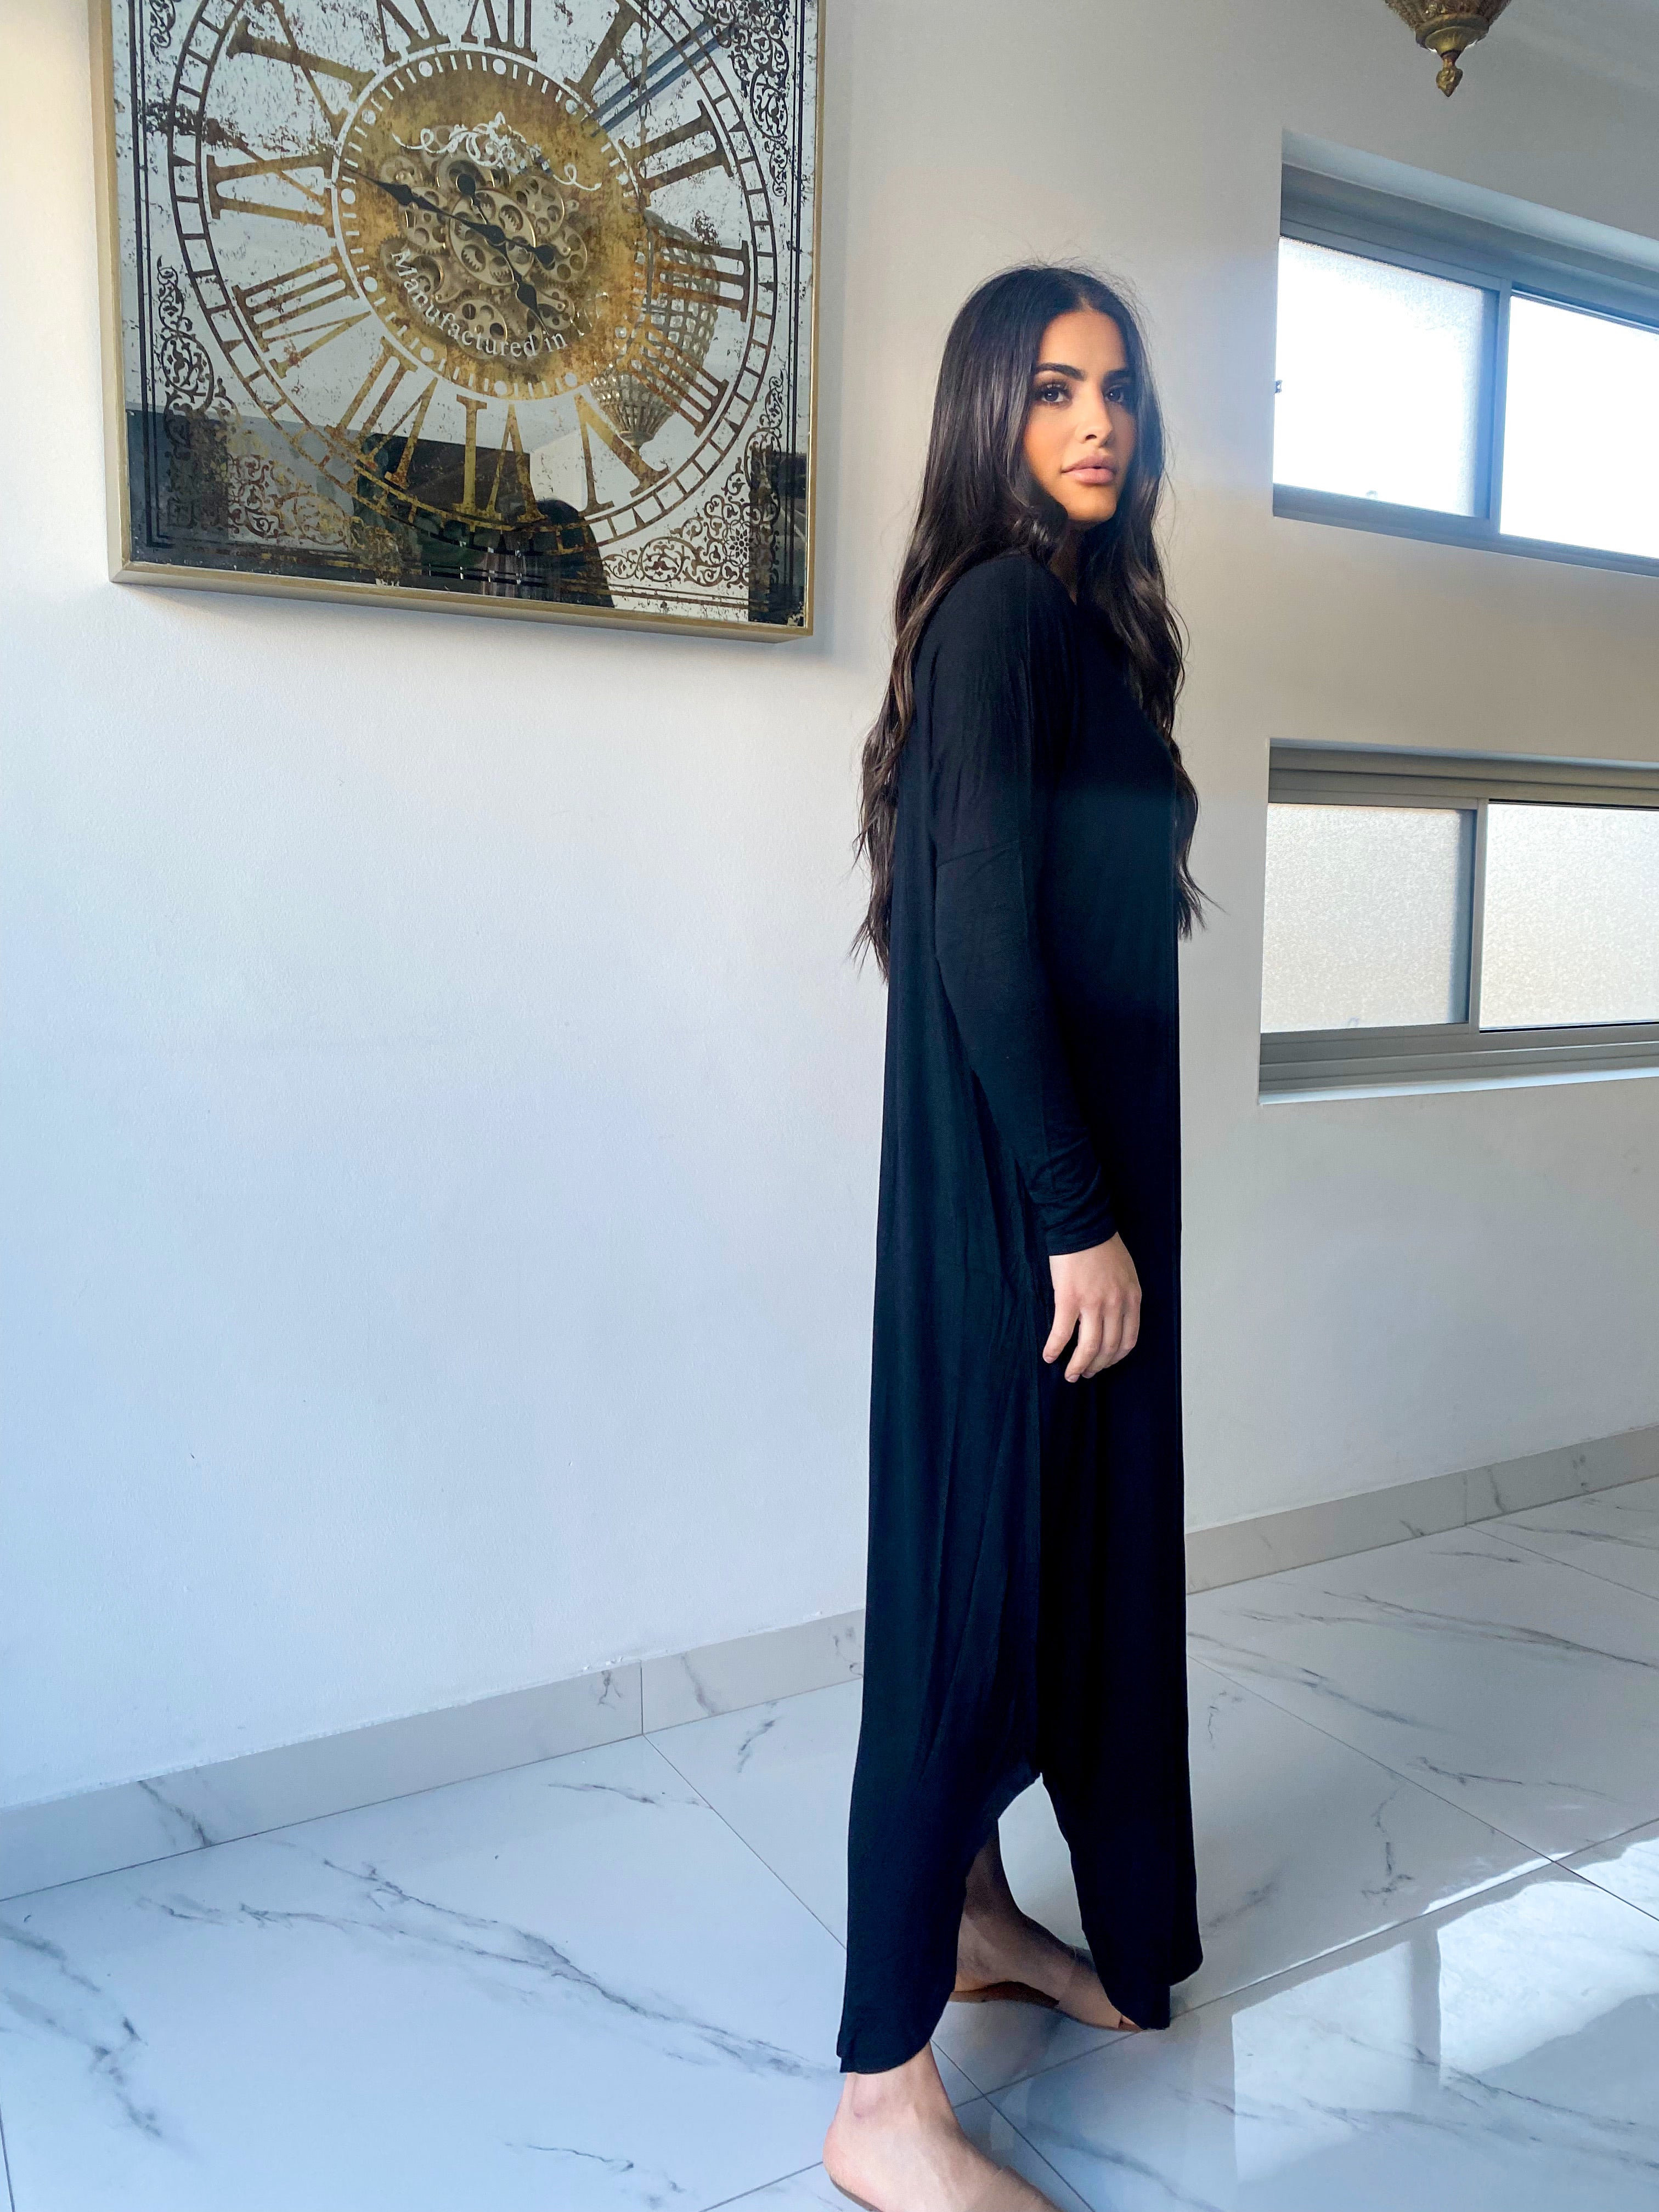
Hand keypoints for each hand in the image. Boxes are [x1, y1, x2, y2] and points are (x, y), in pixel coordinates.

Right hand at [1044, 1233, 1139, 1380]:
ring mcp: (1092, 1304)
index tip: (1105, 1364)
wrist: (1082, 1224)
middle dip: (1097, 1366)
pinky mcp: (1069, 1300)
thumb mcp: (1126, 1272)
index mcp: (1131, 1298)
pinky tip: (1049, 1357)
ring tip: (1070, 1375)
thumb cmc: (1103, 1245)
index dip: (1115, 1358)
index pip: (1128, 1340)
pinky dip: (1055, 1348)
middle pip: (1109, 1348)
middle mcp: (1115, 1305)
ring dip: (1078, 1366)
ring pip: (1088, 1347)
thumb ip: (1124, 1296)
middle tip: (1085, 1374)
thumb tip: (1114, 1317)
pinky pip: (1062, 1333)